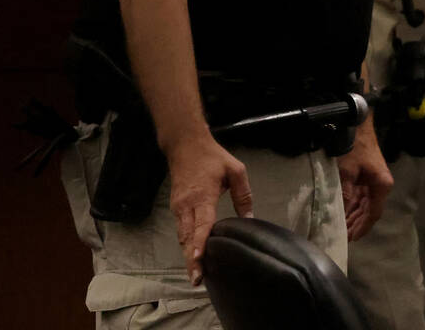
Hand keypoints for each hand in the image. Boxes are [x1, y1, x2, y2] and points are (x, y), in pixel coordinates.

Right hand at [165, 133, 251, 285]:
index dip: (200, 243)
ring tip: (196, 274)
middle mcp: (187, 205)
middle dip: (192, 259)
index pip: (201, 224)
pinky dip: (186, 244)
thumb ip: (243, 195)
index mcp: (203, 196)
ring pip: (182, 236)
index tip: (199, 260)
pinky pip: (181, 230)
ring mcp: (178, 207)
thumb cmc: (212, 157)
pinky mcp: (175, 207)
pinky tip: (193, 256)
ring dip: (188, 255)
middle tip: (198, 280)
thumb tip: (249, 219)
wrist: (185, 145)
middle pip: (188, 237)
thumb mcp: (235, 171)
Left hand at [338, 120, 393, 240]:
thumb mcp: (347, 171)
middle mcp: (381, 186)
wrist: (358, 126)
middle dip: (357, 225)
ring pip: (365, 206)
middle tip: (343, 238)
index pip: (374, 213)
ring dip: (354, 217)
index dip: (363, 227)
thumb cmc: (354, 148)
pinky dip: (353, 207)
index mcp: (381, 186)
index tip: (352, 239)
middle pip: (370, 212)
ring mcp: (374, 182)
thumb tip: (342, 213)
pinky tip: (344, 214)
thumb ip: (346, 194)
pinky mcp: (367, 178)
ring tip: (342, 230)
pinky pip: (361, 198)